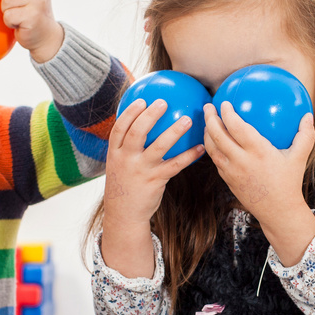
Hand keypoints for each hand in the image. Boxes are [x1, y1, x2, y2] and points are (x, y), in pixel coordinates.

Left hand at [0, 0, 62, 62]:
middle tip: (14, 7)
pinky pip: (9, 15)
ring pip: (7, 0)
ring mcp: (38, 1)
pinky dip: (10, 22)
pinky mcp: (34, 16)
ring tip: (17, 16)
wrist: (46, 37)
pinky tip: (19, 25)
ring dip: (6, 11)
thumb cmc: (30, 15)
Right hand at [98, 98, 206, 277]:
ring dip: (174, 131)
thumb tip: (140, 128)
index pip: (119, 128)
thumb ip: (126, 149)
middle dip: (150, 115)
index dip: (130, 113)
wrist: (124, 214)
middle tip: (163, 103)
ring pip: (159, 146)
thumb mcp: (118, 166)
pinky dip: (189, 155)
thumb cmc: (124, 186)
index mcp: (114, 154)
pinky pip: (175, 165)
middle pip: (137, 132)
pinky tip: (200, 148)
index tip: (141, 100)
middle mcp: (126, 159)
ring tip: (188, 120)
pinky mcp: (155, 180)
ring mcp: (141, 170)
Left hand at [204, 103, 314, 264]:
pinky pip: (216, 161)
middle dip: (210, 119)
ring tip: (207, 122)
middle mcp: (241, 161)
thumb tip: (308, 115)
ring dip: (207, 133)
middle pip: (217, 136)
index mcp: (258, 152)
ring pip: (212, 149)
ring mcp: (232, 172)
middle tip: (208, 107)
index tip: (224, 103)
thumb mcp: (300, 158)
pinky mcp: (227, 180)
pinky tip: (214, 141)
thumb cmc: (290, 182)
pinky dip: (212, 148)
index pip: (237, 127)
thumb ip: (305, 135)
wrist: (278, 212)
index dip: (227, 113)